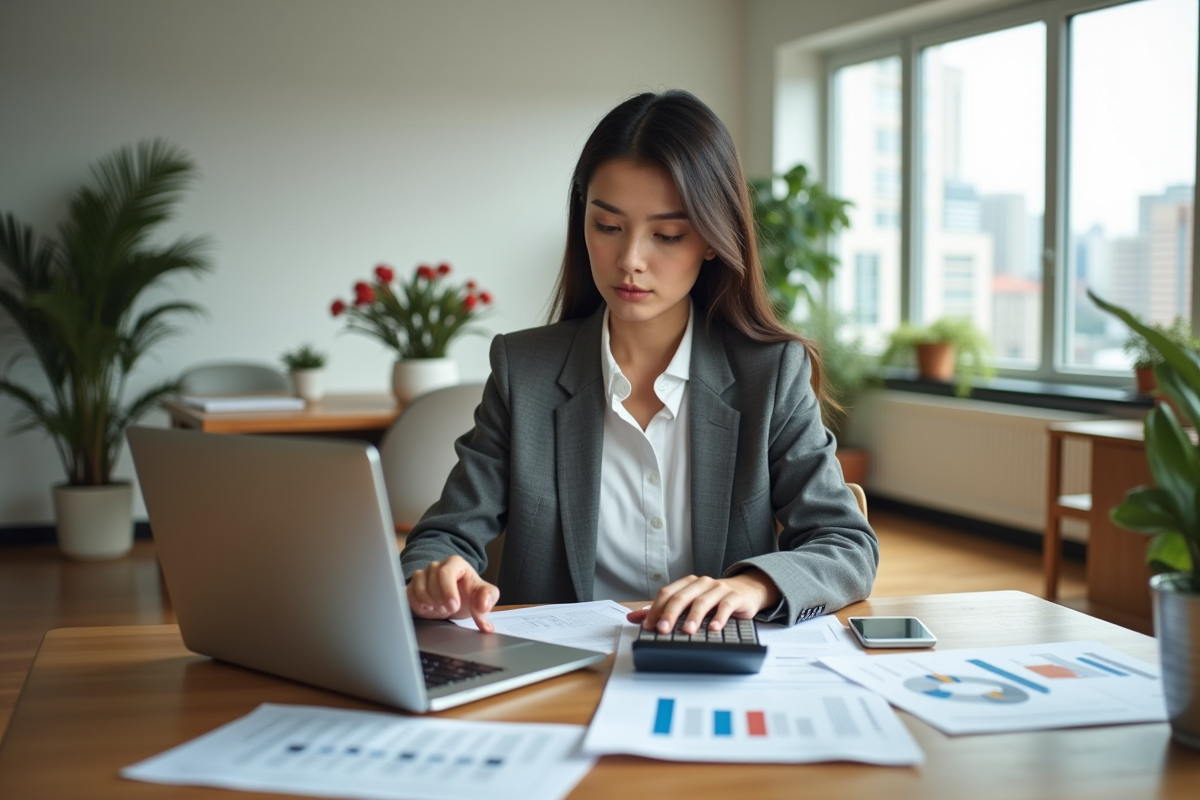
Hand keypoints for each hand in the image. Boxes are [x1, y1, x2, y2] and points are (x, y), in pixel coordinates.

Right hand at [406, 554, 499, 632]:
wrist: (456, 601)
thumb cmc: (469, 595)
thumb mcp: (484, 596)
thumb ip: (489, 597)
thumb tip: (483, 606)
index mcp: (455, 563)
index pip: (446, 572)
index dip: (448, 591)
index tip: (454, 606)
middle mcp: (437, 565)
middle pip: (432, 582)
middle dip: (440, 600)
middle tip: (449, 609)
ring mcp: (422, 574)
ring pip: (419, 589)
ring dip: (430, 603)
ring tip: (441, 608)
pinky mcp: (412, 586)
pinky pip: (409, 596)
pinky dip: (419, 606)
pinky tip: (430, 608)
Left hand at [626, 569, 780, 634]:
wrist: (747, 590)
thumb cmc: (714, 599)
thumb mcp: (689, 603)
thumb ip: (662, 610)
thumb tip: (633, 618)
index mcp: (688, 583)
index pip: (667, 593)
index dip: (655, 609)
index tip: (648, 626)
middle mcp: (702, 583)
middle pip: (682, 596)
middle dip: (670, 614)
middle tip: (663, 629)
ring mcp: (719, 588)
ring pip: (702, 601)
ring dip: (693, 617)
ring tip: (687, 630)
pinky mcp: (735, 597)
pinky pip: (726, 605)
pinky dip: (719, 617)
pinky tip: (713, 628)